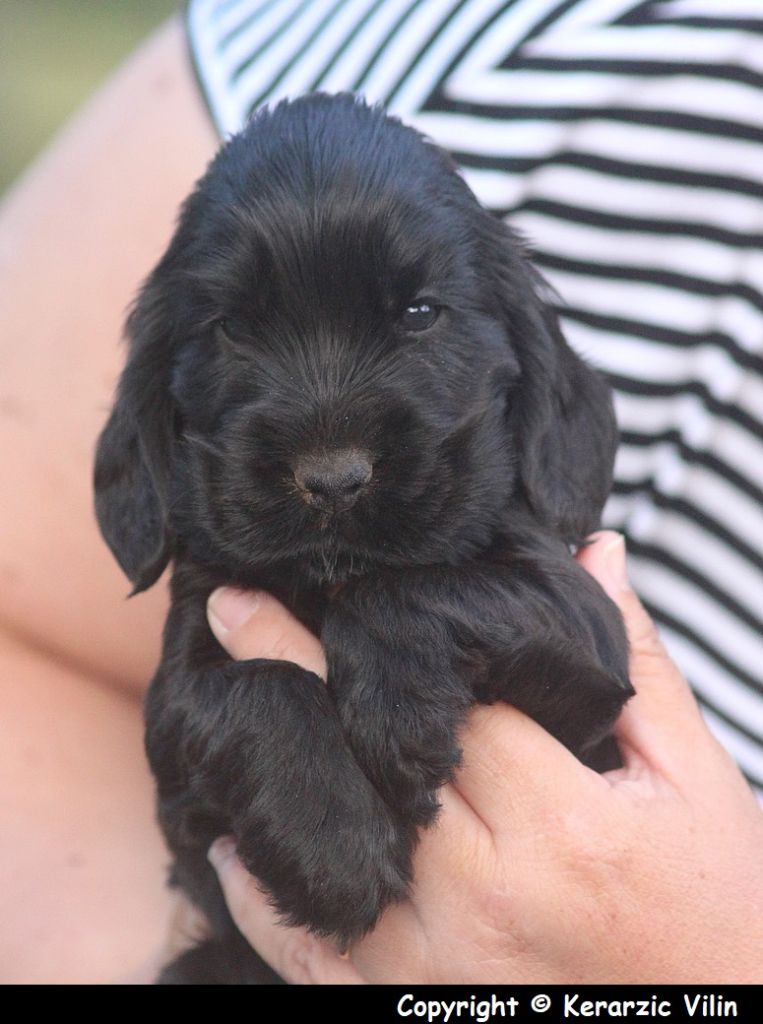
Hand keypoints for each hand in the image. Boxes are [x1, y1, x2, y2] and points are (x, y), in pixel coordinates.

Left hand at [202, 533, 762, 982]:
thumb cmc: (719, 904)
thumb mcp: (692, 779)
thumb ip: (634, 664)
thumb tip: (596, 553)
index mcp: (563, 828)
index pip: (447, 709)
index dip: (375, 640)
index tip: (319, 585)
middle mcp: (489, 899)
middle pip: (368, 764)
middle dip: (295, 676)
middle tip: (233, 613)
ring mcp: (444, 967)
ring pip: (325, 855)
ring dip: (267, 777)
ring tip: (226, 708)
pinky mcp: (419, 1009)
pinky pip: (316, 957)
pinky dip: (263, 899)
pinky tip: (232, 845)